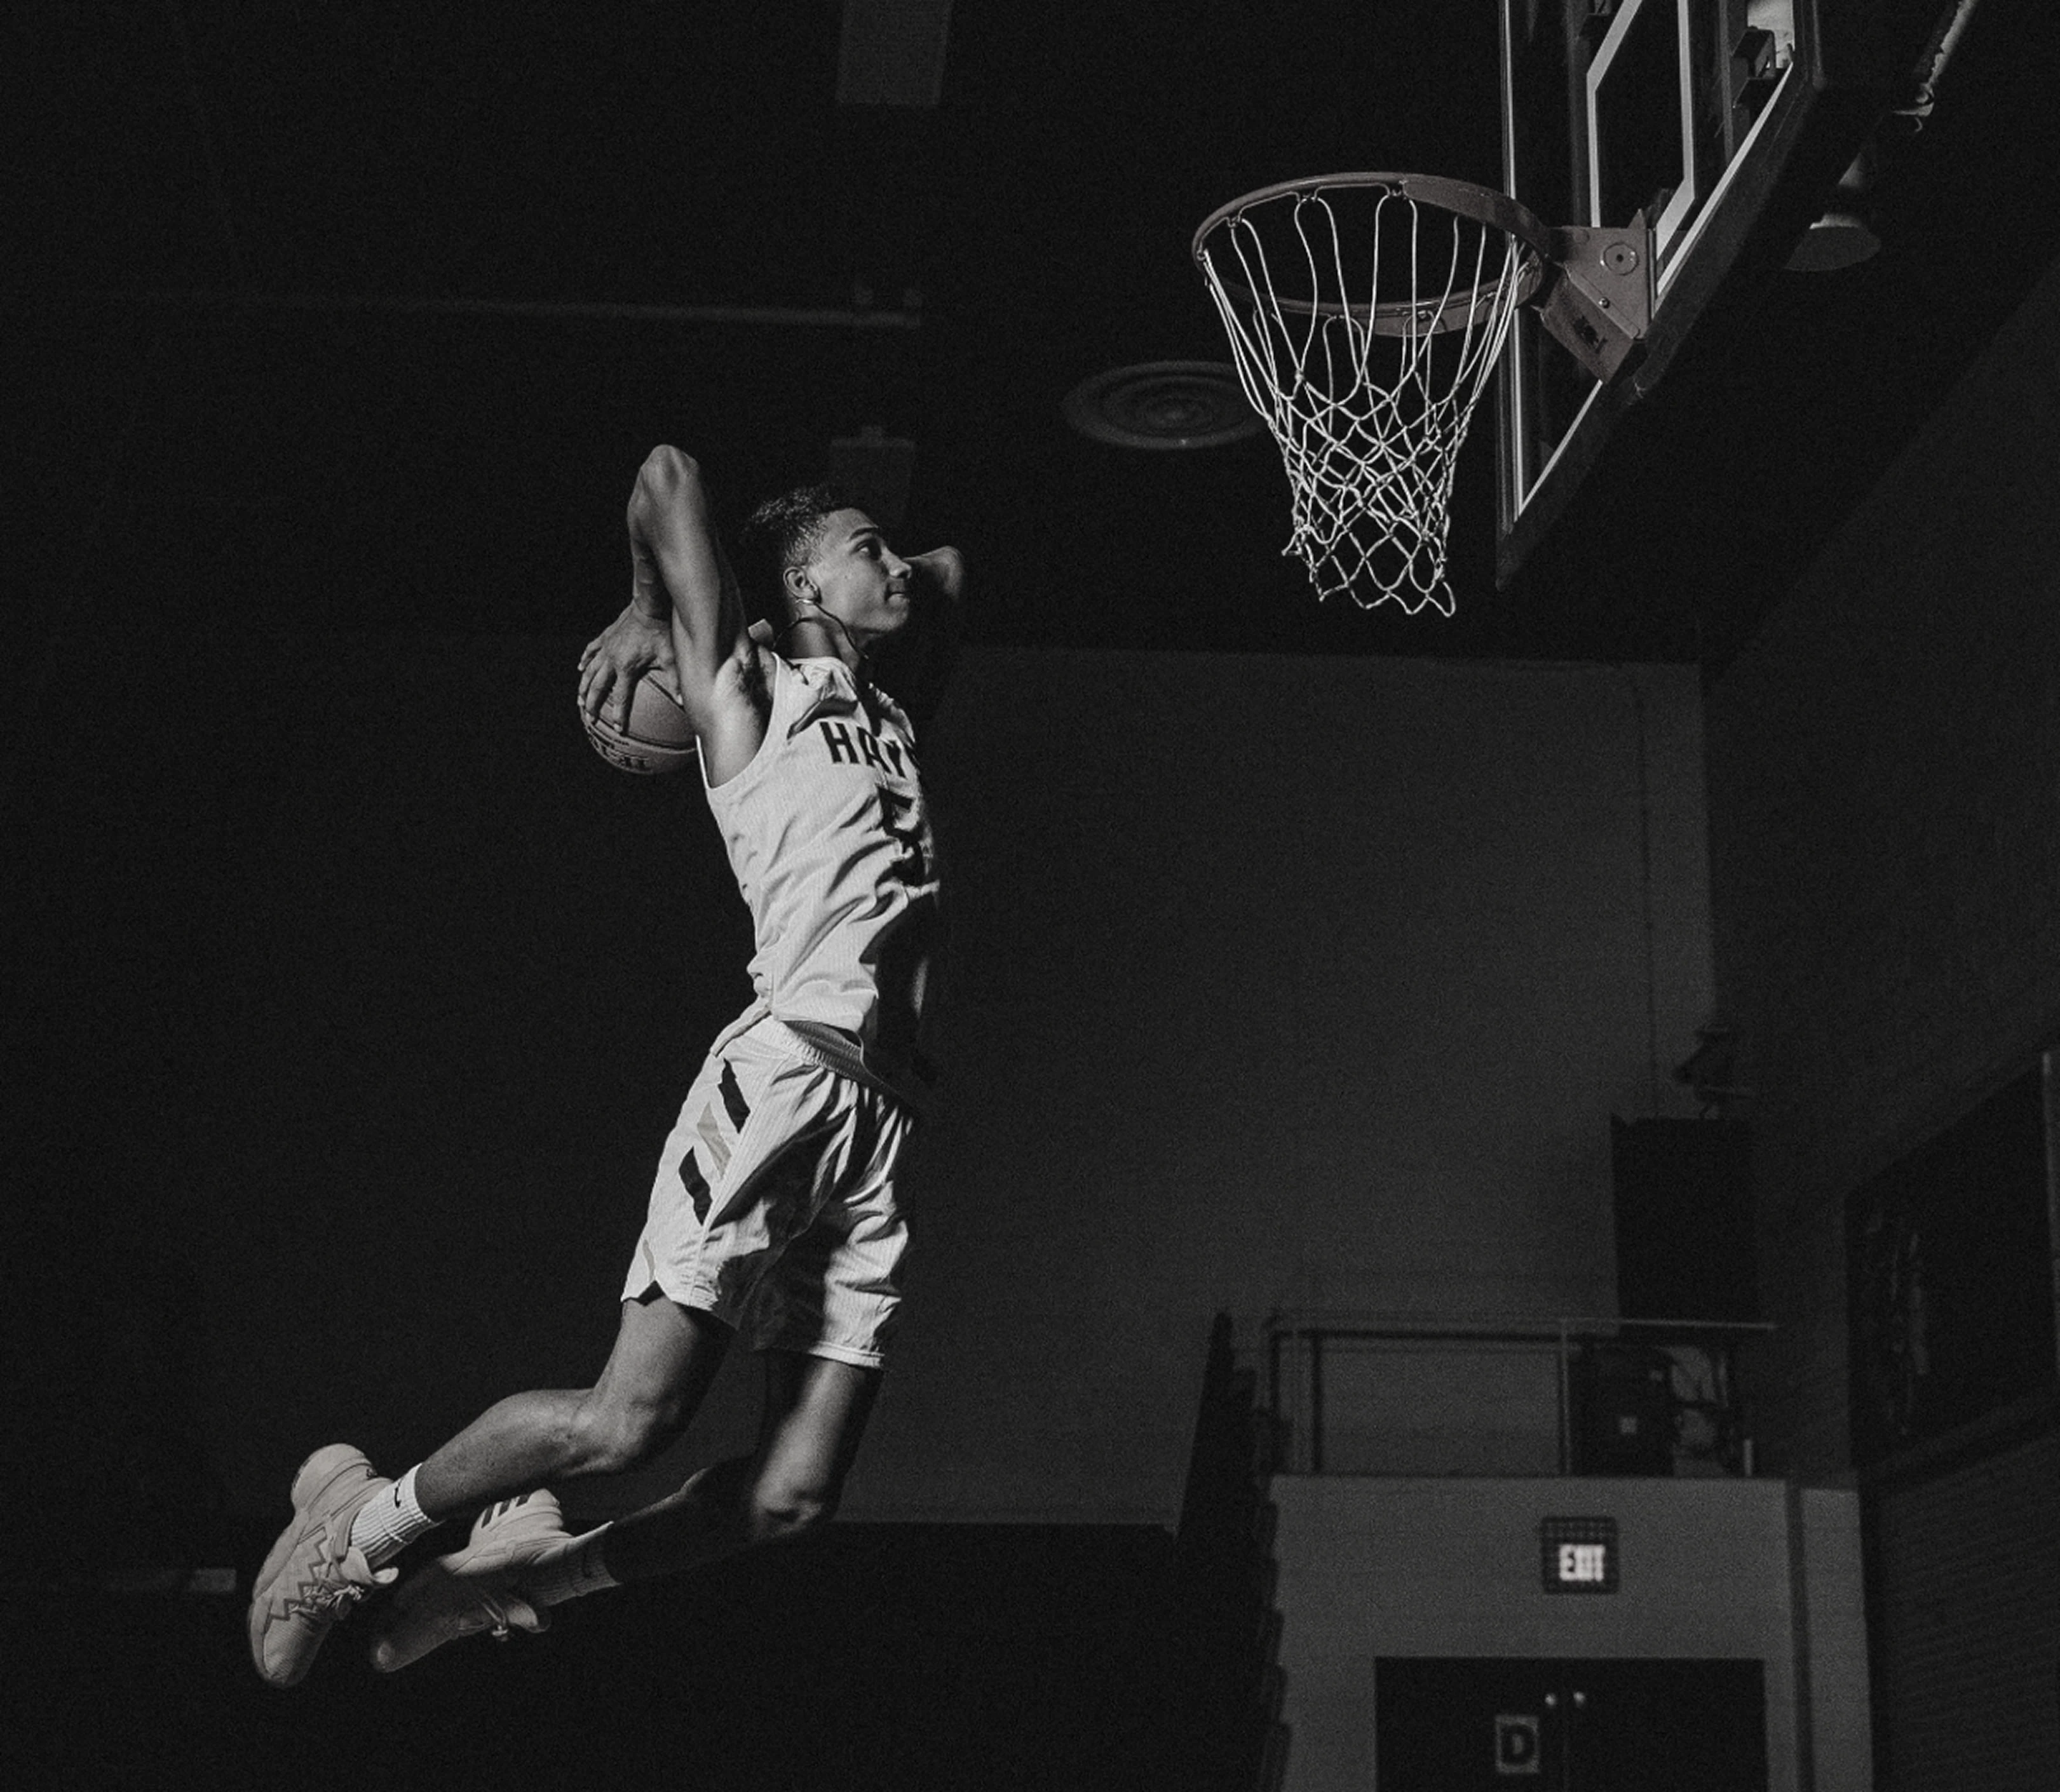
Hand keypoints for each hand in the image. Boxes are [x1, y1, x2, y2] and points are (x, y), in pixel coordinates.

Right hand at [577, 604, 679, 726]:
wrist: (649, 606)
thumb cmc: (661, 631)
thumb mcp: (670, 657)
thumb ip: (675, 680)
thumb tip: (684, 702)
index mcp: (627, 668)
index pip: (621, 697)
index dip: (619, 714)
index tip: (617, 729)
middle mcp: (612, 660)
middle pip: (598, 687)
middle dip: (593, 704)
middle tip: (590, 718)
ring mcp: (606, 648)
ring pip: (589, 671)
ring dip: (583, 686)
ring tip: (579, 699)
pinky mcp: (604, 637)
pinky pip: (590, 650)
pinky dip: (584, 660)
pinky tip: (580, 668)